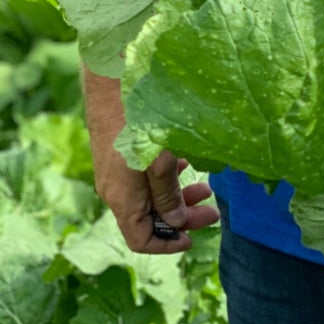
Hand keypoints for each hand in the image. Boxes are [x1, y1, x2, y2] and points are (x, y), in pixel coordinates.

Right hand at [86, 69, 218, 254]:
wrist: (110, 78)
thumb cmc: (137, 120)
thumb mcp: (159, 161)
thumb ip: (168, 196)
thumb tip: (176, 223)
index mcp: (121, 198)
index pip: (140, 239)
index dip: (167, 244)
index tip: (193, 237)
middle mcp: (115, 189)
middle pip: (148, 218)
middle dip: (181, 218)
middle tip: (213, 210)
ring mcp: (116, 170)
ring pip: (148, 195)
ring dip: (177, 196)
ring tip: (206, 186)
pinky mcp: (120, 152)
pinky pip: (144, 176)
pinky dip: (166, 177)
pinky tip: (185, 163)